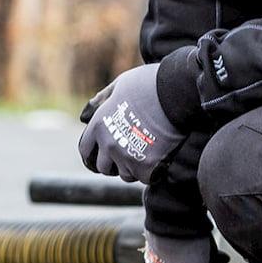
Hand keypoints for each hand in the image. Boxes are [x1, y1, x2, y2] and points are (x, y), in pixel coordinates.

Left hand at [76, 62, 186, 182]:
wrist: (177, 91)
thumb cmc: (150, 84)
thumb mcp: (120, 85)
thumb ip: (103, 101)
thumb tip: (84, 115)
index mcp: (99, 124)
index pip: (86, 149)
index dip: (94, 154)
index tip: (103, 156)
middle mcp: (108, 143)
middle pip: (103, 167)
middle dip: (114, 163)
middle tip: (130, 155)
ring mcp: (126, 157)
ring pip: (125, 175)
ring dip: (134, 168)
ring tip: (148, 153)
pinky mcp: (145, 167)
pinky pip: (144, 178)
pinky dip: (151, 172)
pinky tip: (159, 158)